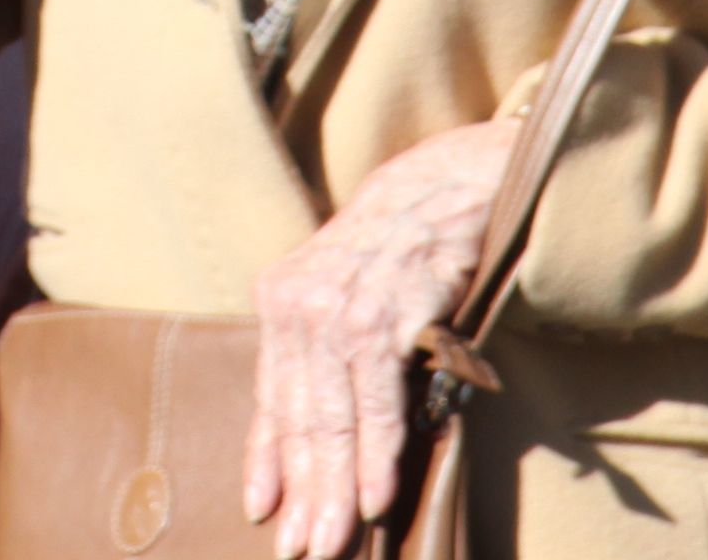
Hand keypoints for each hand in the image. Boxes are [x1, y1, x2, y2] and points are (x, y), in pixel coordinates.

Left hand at [240, 114, 515, 559]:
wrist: (445, 185)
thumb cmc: (398, 247)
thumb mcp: (346, 295)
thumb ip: (326, 355)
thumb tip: (320, 429)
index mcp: (282, 303)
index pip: (271, 398)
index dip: (267, 460)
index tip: (262, 513)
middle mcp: (298, 306)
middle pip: (300, 419)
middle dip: (302, 494)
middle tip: (301, 553)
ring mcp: (339, 310)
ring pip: (333, 419)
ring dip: (335, 490)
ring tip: (333, 542)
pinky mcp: (385, 314)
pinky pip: (379, 401)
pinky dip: (377, 454)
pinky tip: (376, 499)